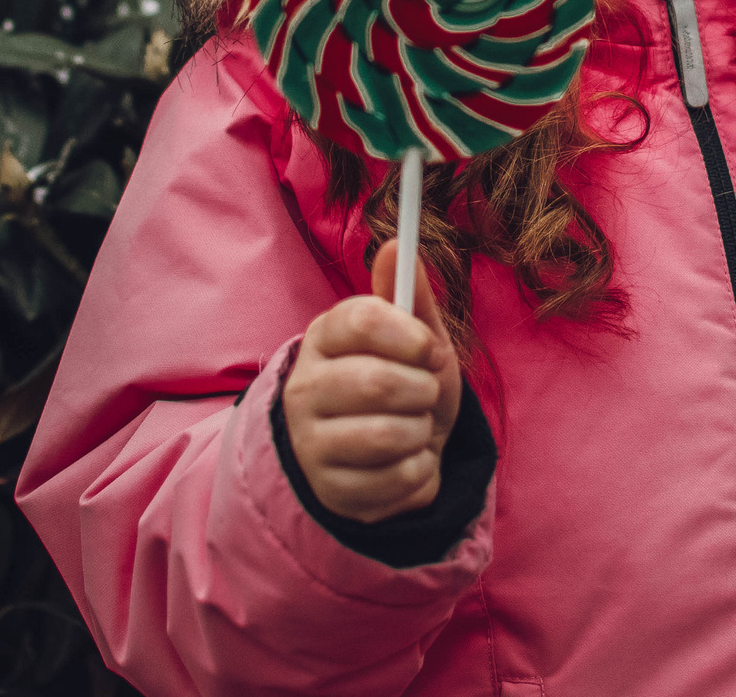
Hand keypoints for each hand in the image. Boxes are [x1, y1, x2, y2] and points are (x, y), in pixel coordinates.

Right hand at [282, 237, 461, 522]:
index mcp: (325, 337)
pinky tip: (407, 462)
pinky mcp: (330, 491)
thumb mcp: (415, 340)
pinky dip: (420, 471)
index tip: (430, 348)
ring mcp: (311, 443)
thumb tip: (398, 245)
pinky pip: (397, 480)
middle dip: (422, 390)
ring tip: (415, 428)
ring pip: (389, 435)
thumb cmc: (404, 384)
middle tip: (424, 393)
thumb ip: (411, 297)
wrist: (389, 456)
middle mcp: (305, 388)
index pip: (361, 320)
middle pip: (376, 382)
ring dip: (422, 432)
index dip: (410, 335)